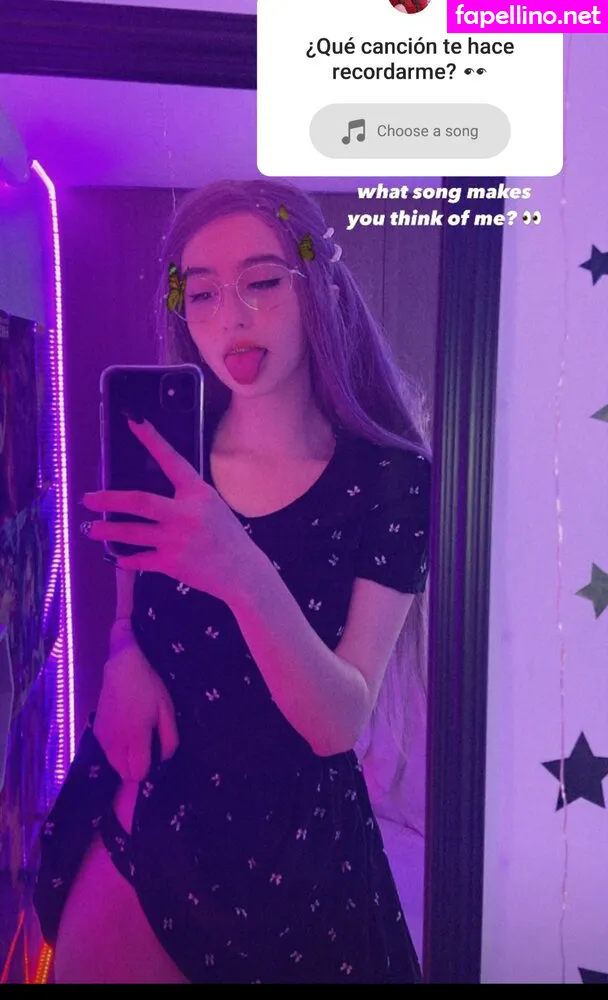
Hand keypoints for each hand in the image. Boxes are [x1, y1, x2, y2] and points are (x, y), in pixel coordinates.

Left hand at [81, 418, 255, 601]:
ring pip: (132, 532)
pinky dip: (125, 558)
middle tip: (87, 498)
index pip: (171, 460)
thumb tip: (150, 494)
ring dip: (107, 531)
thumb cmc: (226, 536)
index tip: (134, 423)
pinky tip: (115, 556)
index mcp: (197, 493)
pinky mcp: (171, 563)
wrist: (242, 572)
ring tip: (90, 528)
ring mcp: (176, 539)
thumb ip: (186, 497)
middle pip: (139, 501)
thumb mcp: (211, 506)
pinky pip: (139, 559)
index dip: (152, 440)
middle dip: (109, 500)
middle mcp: (185, 513)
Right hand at [94, 625, 178, 781]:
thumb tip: (164, 760)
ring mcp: (102, 737)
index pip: (138, 773)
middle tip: (149, 749)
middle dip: (137, 768)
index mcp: (135, 737)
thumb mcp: (167, 711)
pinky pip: (108, 752)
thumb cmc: (149, 687)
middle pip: (124, 773)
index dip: (150, 771)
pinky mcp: (95, 731)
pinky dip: (117, 751)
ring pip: (115, 764)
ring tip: (138, 739)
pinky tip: (126, 732)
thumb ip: (169, 740)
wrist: (122, 668)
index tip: (156, 759)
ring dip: (126, 760)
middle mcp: (114, 742)